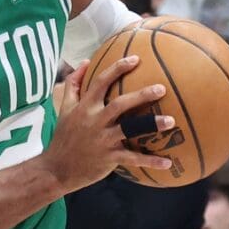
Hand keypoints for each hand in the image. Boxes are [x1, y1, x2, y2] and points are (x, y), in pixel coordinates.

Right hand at [44, 56, 173, 194]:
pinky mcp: (109, 158)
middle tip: (161, 88)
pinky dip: (150, 161)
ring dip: (150, 124)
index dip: (117, 69)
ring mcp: (102, 139)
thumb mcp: (63, 108)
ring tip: (172, 121)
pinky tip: (168, 162)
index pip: (100, 83)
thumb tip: (86, 62)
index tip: (135, 59)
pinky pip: (132, 158)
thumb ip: (73, 84)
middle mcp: (94, 121)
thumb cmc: (63, 136)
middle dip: (141, 95)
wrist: (56, 168)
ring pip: (129, 129)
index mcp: (84, 107)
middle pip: (119, 104)